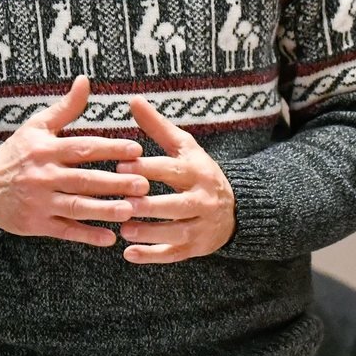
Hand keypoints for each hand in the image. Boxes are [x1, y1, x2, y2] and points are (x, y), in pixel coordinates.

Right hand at [0, 76, 146, 244]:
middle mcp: (44, 175)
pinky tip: (109, 238)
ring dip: (104, 210)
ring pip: (77, 206)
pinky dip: (87, 235)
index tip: (136, 149)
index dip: (110, 149)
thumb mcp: (37, 126)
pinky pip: (65, 231)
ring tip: (130, 210)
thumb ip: (66, 107)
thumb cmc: (17, 153)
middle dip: (115, 183)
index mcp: (46, 149)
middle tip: (143, 184)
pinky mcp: (37, 224)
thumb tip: (85, 80)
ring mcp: (40, 202)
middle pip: (84, 179)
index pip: (83, 148)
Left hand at [113, 96, 234, 263]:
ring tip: (123, 229)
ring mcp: (201, 225)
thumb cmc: (197, 172)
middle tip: (122, 204)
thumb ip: (157, 126)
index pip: (172, 170)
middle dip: (149, 205)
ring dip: (149, 232)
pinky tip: (129, 254)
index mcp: (197, 171)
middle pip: (176, 204)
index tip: (121, 167)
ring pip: (176, 231)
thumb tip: (133, 99)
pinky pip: (175, 253)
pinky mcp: (196, 247)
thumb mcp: (183, 147)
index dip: (147, 169)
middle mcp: (202, 199)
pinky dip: (152, 256)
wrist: (234, 208)